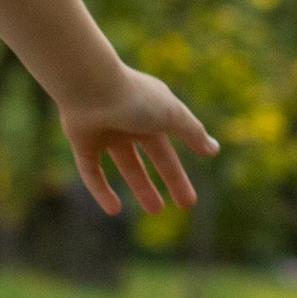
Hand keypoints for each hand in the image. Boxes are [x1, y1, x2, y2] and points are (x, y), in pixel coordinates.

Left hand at [60, 69, 218, 218]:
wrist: (90, 87)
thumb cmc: (135, 98)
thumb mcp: (172, 115)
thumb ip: (193, 132)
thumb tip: (214, 149)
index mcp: (152, 114)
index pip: (170, 148)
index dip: (179, 173)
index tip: (190, 197)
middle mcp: (130, 122)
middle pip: (152, 157)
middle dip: (168, 180)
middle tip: (183, 206)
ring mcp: (105, 132)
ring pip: (124, 164)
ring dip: (140, 187)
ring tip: (155, 211)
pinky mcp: (82, 143)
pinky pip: (92, 171)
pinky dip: (101, 191)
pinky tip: (113, 210)